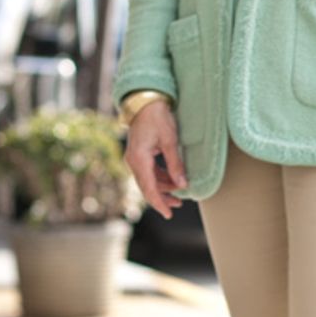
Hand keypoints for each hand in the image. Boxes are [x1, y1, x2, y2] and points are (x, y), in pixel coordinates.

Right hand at [123, 100, 186, 218]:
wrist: (145, 102)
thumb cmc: (158, 117)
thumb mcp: (170, 141)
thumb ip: (175, 164)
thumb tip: (182, 184)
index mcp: (139, 159)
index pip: (149, 188)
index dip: (159, 203)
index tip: (168, 214)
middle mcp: (133, 161)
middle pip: (147, 187)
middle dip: (162, 198)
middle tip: (178, 205)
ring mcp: (134, 158)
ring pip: (148, 180)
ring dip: (163, 188)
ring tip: (179, 193)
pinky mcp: (139, 155)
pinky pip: (149, 172)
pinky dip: (160, 178)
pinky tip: (172, 180)